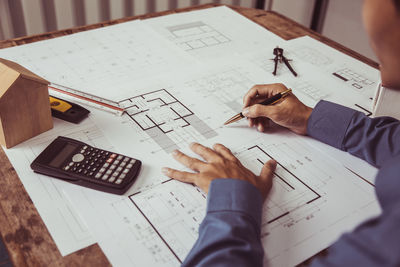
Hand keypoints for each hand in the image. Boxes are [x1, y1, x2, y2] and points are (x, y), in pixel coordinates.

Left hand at [162, 143, 276, 198]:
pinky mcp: (200, 179)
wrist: (241, 196)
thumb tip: (273, 162)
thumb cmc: (250, 190)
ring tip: (175, 153)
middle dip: (198, 148)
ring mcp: (208, 170)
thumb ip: (267, 170)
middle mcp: (219, 163)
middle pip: (206, 153)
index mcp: (233, 163)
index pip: (225, 153)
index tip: (215, 146)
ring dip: (182, 156)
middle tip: (191, 144)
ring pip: (192, 161)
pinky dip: (173, 173)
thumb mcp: (264, 180)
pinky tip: (165, 170)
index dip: (219, 149)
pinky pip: (184, 176)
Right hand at [242, 83, 312, 134]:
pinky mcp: (275, 111)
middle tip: (249, 120)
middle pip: (255, 101)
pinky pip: (263, 115)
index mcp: (275, 89)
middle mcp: (274, 95)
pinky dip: (261, 121)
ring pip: (258, 109)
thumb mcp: (276, 113)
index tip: (245, 109)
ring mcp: (274, 103)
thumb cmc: (298, 115)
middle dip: (252, 112)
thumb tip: (247, 110)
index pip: (255, 90)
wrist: (308, 124)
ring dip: (256, 118)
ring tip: (257, 125)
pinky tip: (263, 126)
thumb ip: (259, 110)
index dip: (248, 99)